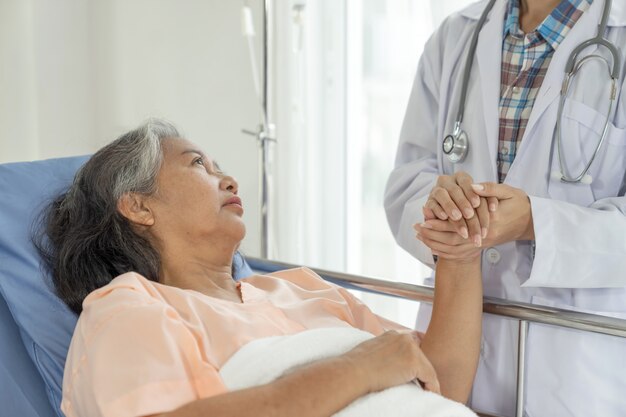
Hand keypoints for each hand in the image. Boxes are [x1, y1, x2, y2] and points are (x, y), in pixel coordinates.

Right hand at [343, 331, 439, 393]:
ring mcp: (410, 348)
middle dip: (422, 371)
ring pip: (427, 367)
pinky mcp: (414, 362)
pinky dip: (432, 387)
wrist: (354, 371)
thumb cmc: (356, 366)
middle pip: (421, 357)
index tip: (417, 375)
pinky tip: (430, 394)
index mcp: (393, 334)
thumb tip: (388, 364)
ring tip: (427, 392)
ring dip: (427, 380)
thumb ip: (385, 352)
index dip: (414, 363)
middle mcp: (404, 337)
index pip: (411, 348)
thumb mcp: (372, 351)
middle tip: (424, 385)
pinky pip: (430, 377)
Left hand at [415, 183, 533, 260]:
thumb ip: (489, 189)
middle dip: (432, 234)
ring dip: (435, 243)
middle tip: (416, 228)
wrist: (532, 221)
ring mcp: (483, 243)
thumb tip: (473, 186)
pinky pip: (460, 253)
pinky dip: (444, 250)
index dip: (440, 222)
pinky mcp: (482, 245)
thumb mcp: (508, 192)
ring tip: (419, 235)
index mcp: (489, 222)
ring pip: (454, 249)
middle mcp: (484, 236)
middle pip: (452, 240)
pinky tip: (433, 244)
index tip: (424, 219)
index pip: (459, 224)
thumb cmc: (520, 204)